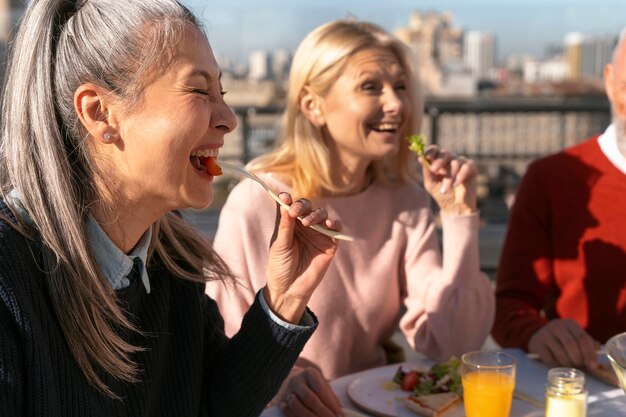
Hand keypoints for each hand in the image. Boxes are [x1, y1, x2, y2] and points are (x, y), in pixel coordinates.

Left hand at [264, 192, 340, 323]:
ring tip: (307, 222)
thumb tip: (286, 204)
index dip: (289, 199)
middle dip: (302, 206)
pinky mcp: (329, 243)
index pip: (291, 206)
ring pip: (322, 215)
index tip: (285, 197)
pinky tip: (328, 224)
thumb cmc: (280, 266)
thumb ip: (285, 226)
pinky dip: (334, 223)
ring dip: (315, 214)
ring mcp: (318, 233)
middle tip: (296, 212)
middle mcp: (304, 226)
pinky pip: (335, 229)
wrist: (289, 289)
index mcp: (290, 224)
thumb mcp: (279, 245)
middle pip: (307, 207)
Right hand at [276, 367, 342, 416]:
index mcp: (310, 374)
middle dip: (322, 412)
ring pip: (297, 406)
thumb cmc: (310, 384)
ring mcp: (287, 391)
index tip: (339, 415)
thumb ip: (330, 397)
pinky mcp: (280, 402)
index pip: (321, 390)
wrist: (290, 379)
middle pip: (310, 398)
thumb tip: (339, 411)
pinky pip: (287, 412)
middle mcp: (297, 380)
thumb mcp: (322, 384)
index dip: (331, 404)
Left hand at [420, 145, 476, 214]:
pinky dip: (461, 175)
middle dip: (438, 161)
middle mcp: (450, 160)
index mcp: (438, 162)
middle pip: (445, 152)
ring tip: (445, 189)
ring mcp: (461, 163)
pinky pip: (466, 166)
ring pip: (455, 163)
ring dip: (449, 177)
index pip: (435, 150)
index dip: (431, 151)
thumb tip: (420, 157)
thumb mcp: (431, 184)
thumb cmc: (441, 195)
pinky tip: (456, 184)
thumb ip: (427, 172)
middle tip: (434, 170)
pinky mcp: (471, 168)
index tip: (427, 157)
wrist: (455, 207)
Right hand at [528, 319, 599, 368]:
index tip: (593, 365)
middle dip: (578, 359)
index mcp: (569, 323)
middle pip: (571, 345)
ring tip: (571, 366)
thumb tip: (597, 358)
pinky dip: (557, 366)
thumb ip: (587, 344)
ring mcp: (545, 334)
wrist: (539, 335)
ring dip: (568, 363)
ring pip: (560, 353)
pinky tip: (560, 365)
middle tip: (580, 365)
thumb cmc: (563, 338)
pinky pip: (549, 359)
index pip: (582, 337)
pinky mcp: (537, 344)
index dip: (589, 353)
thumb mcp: (575, 336)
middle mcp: (556, 326)